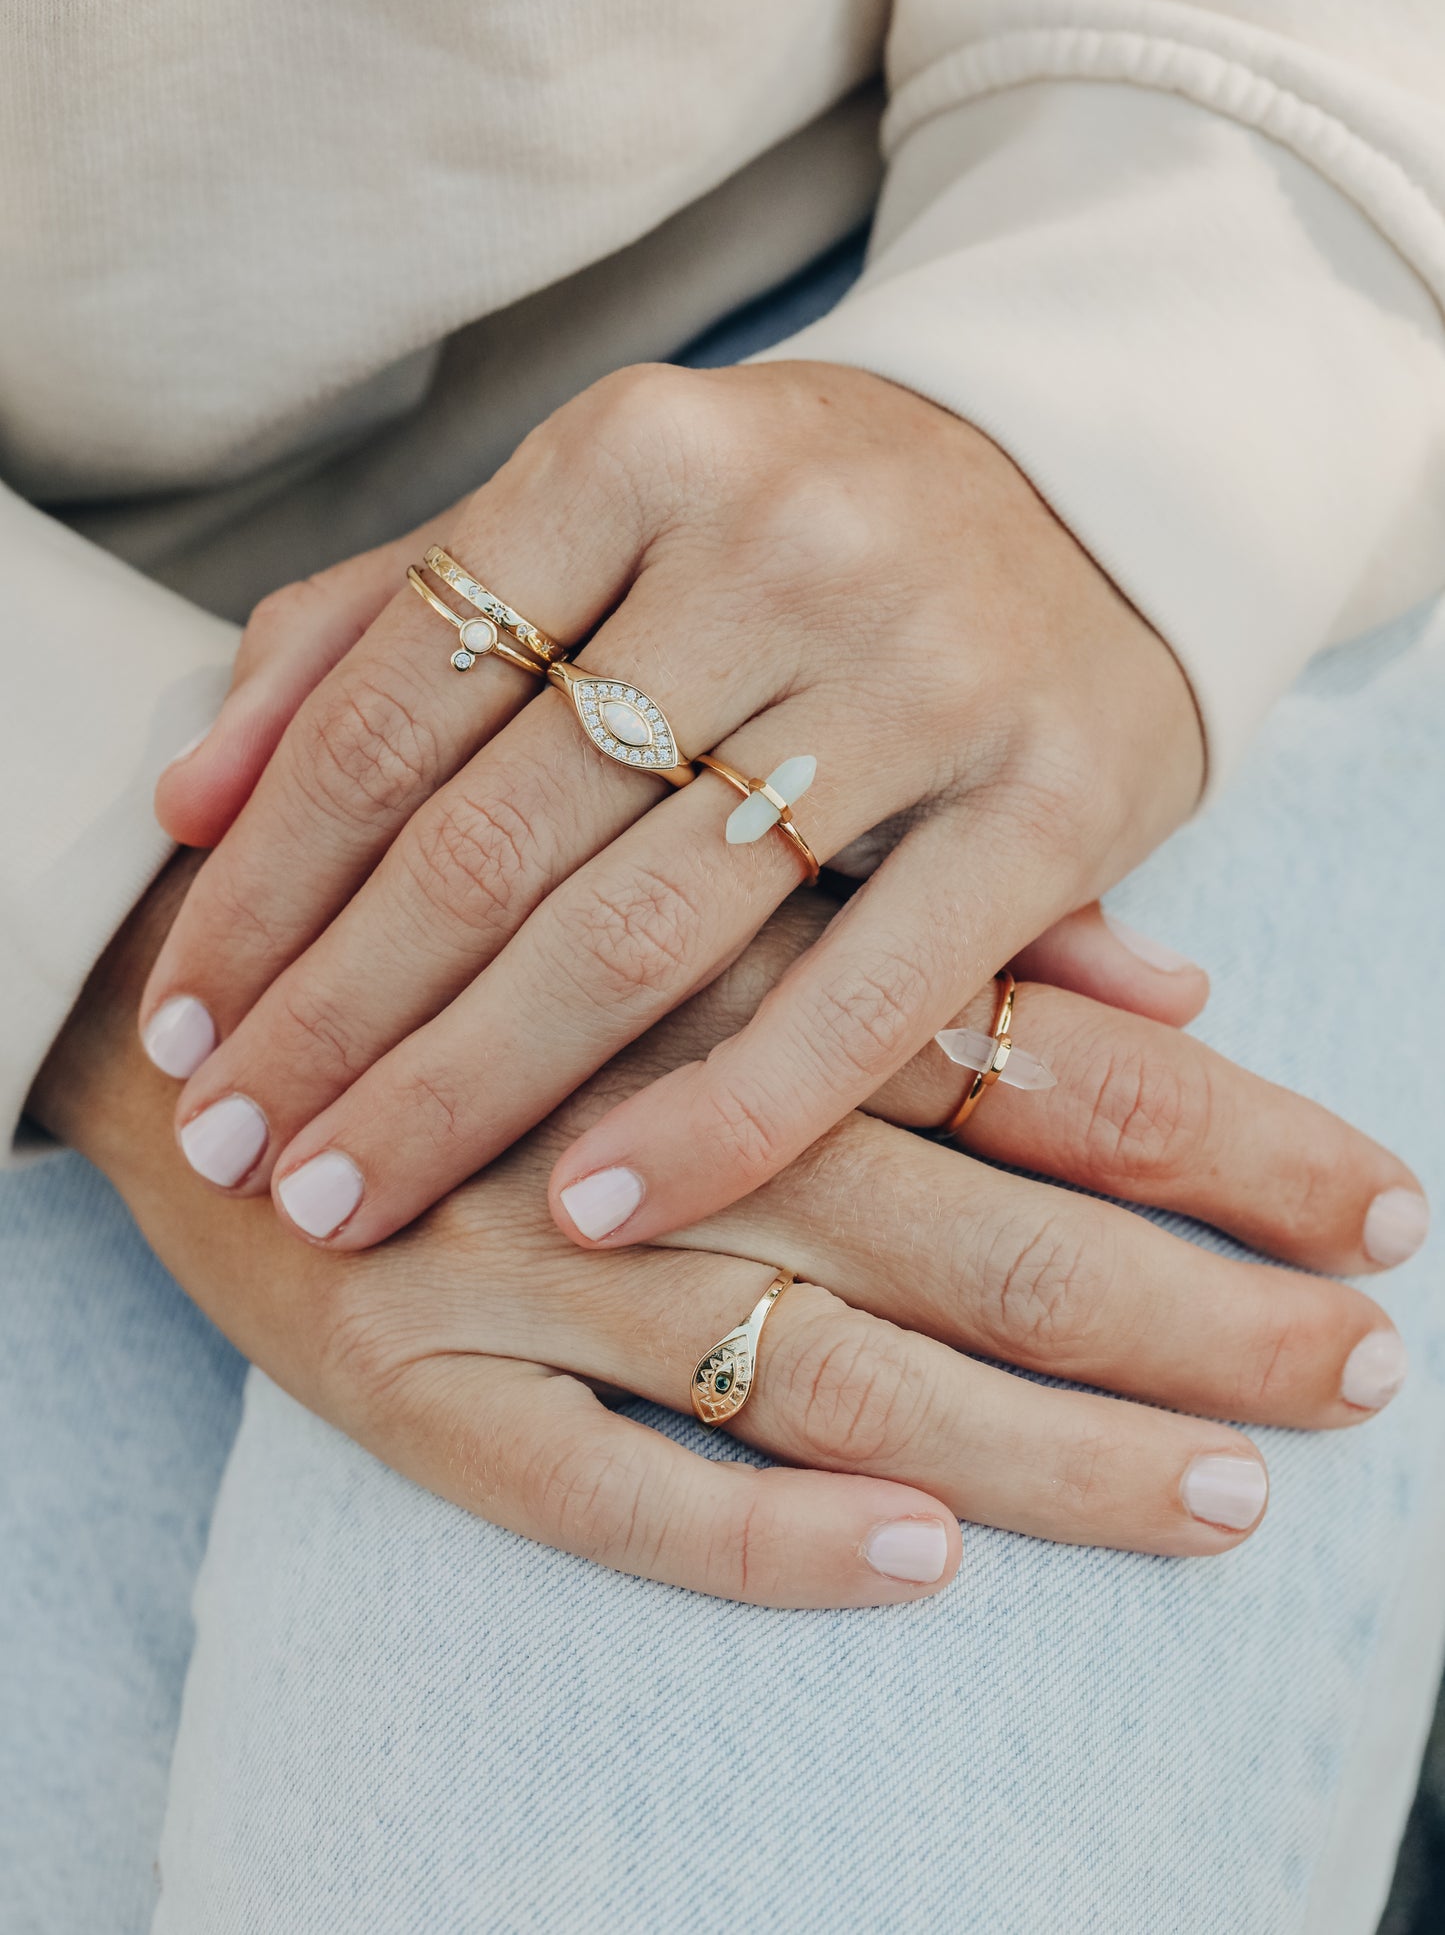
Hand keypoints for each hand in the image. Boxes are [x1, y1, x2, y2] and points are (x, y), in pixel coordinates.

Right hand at [44, 858, 1420, 1605]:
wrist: (160, 972)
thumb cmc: (452, 895)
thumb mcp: (657, 829)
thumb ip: (915, 898)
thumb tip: (1170, 963)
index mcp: (722, 961)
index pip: (1027, 1058)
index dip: (1219, 1136)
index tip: (1377, 1208)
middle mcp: (644, 1114)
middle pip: (971, 1233)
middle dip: (1189, 1313)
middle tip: (1365, 1369)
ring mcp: (519, 1259)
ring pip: (824, 1376)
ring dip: (1044, 1449)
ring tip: (1233, 1497)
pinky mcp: (400, 1375)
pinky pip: (593, 1484)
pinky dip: (755, 1533)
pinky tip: (919, 1566)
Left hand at [139, 361, 1207, 1248]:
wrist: (1110, 491)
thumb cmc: (804, 526)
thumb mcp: (594, 518)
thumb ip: (386, 628)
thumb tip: (192, 798)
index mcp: (634, 452)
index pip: (391, 705)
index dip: (264, 888)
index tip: (187, 1029)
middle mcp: (777, 545)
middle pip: (493, 835)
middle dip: (335, 1020)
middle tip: (235, 1149)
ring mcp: (923, 675)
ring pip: (645, 930)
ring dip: (470, 1088)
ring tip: (347, 1196)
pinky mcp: (1053, 804)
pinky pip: (855, 1006)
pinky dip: (713, 1121)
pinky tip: (585, 1207)